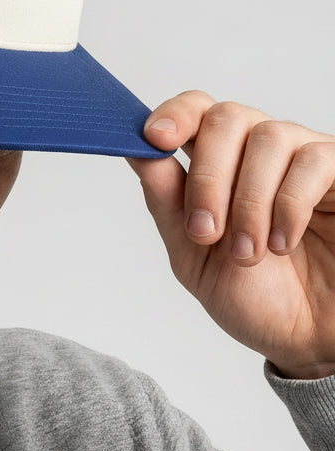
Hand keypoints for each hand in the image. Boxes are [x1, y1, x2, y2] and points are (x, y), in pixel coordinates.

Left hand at [127, 91, 334, 379]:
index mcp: (219, 161)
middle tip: (205, 231)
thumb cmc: (253, 294)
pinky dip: (289, 204)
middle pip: (226, 118)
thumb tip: (136, 150)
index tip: (155, 139)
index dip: (175, 115)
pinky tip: (282, 242)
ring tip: (247, 251)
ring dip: (248, 200)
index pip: (197, 110)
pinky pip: (314, 162)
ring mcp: (304, 157)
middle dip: (207, 175)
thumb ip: (166, 200)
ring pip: (268, 137)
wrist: (306, 339)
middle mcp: (260, 149)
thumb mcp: (192, 252)